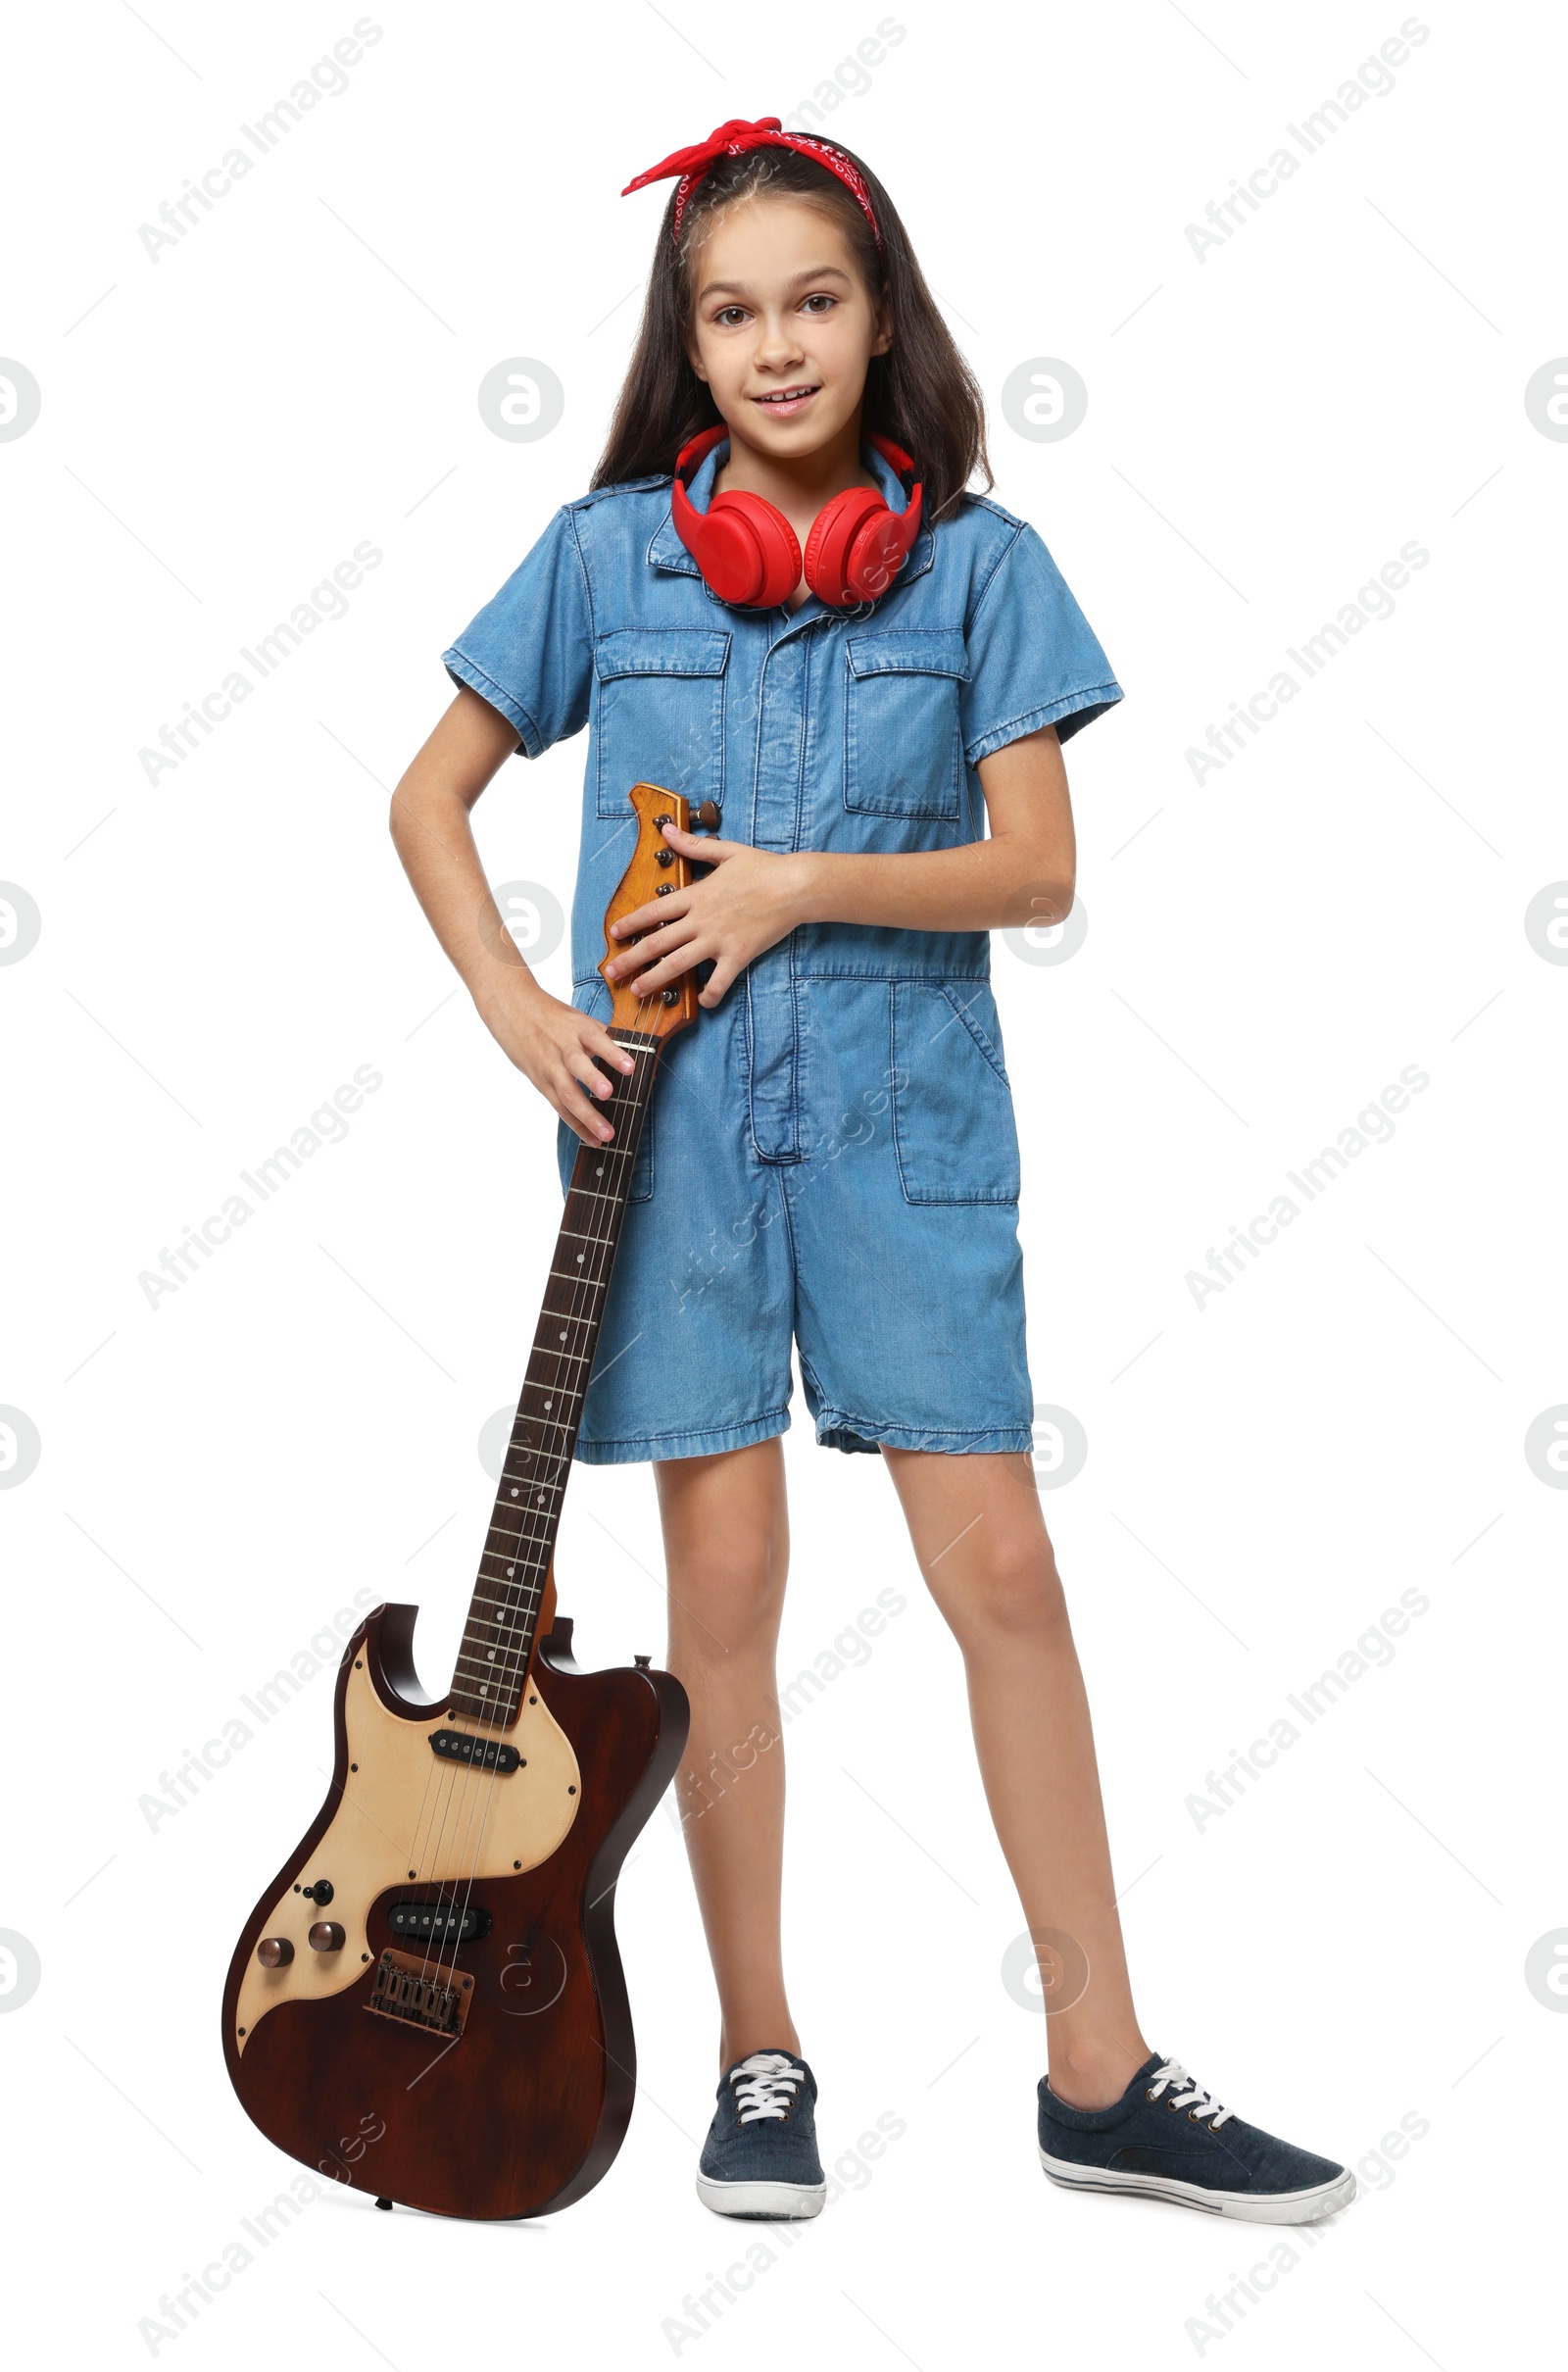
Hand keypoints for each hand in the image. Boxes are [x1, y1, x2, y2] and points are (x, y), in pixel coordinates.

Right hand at [476, 971, 635, 1145]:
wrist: (512, 1009)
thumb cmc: (552, 1016)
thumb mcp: (578, 1017)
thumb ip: (603, 1036)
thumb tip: (633, 1053)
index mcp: (577, 1028)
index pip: (597, 1039)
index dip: (613, 1053)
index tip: (631, 1067)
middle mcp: (563, 1048)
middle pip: (577, 1066)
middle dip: (593, 1081)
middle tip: (608, 1094)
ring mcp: (549, 1067)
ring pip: (567, 1093)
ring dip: (587, 1116)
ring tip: (606, 1135)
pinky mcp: (540, 1082)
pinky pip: (559, 1106)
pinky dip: (576, 1125)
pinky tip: (592, 1139)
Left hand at [604, 823, 812, 1006]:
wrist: (795, 886)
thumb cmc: (763, 868)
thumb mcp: (726, 852)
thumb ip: (692, 846)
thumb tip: (667, 829)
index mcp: (696, 895)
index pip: (654, 911)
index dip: (631, 922)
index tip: (614, 933)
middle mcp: (701, 920)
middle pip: (658, 942)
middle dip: (631, 959)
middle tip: (611, 972)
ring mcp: (718, 940)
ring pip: (678, 964)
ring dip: (654, 979)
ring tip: (637, 990)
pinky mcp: (738, 955)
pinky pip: (719, 982)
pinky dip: (709, 995)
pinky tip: (702, 1004)